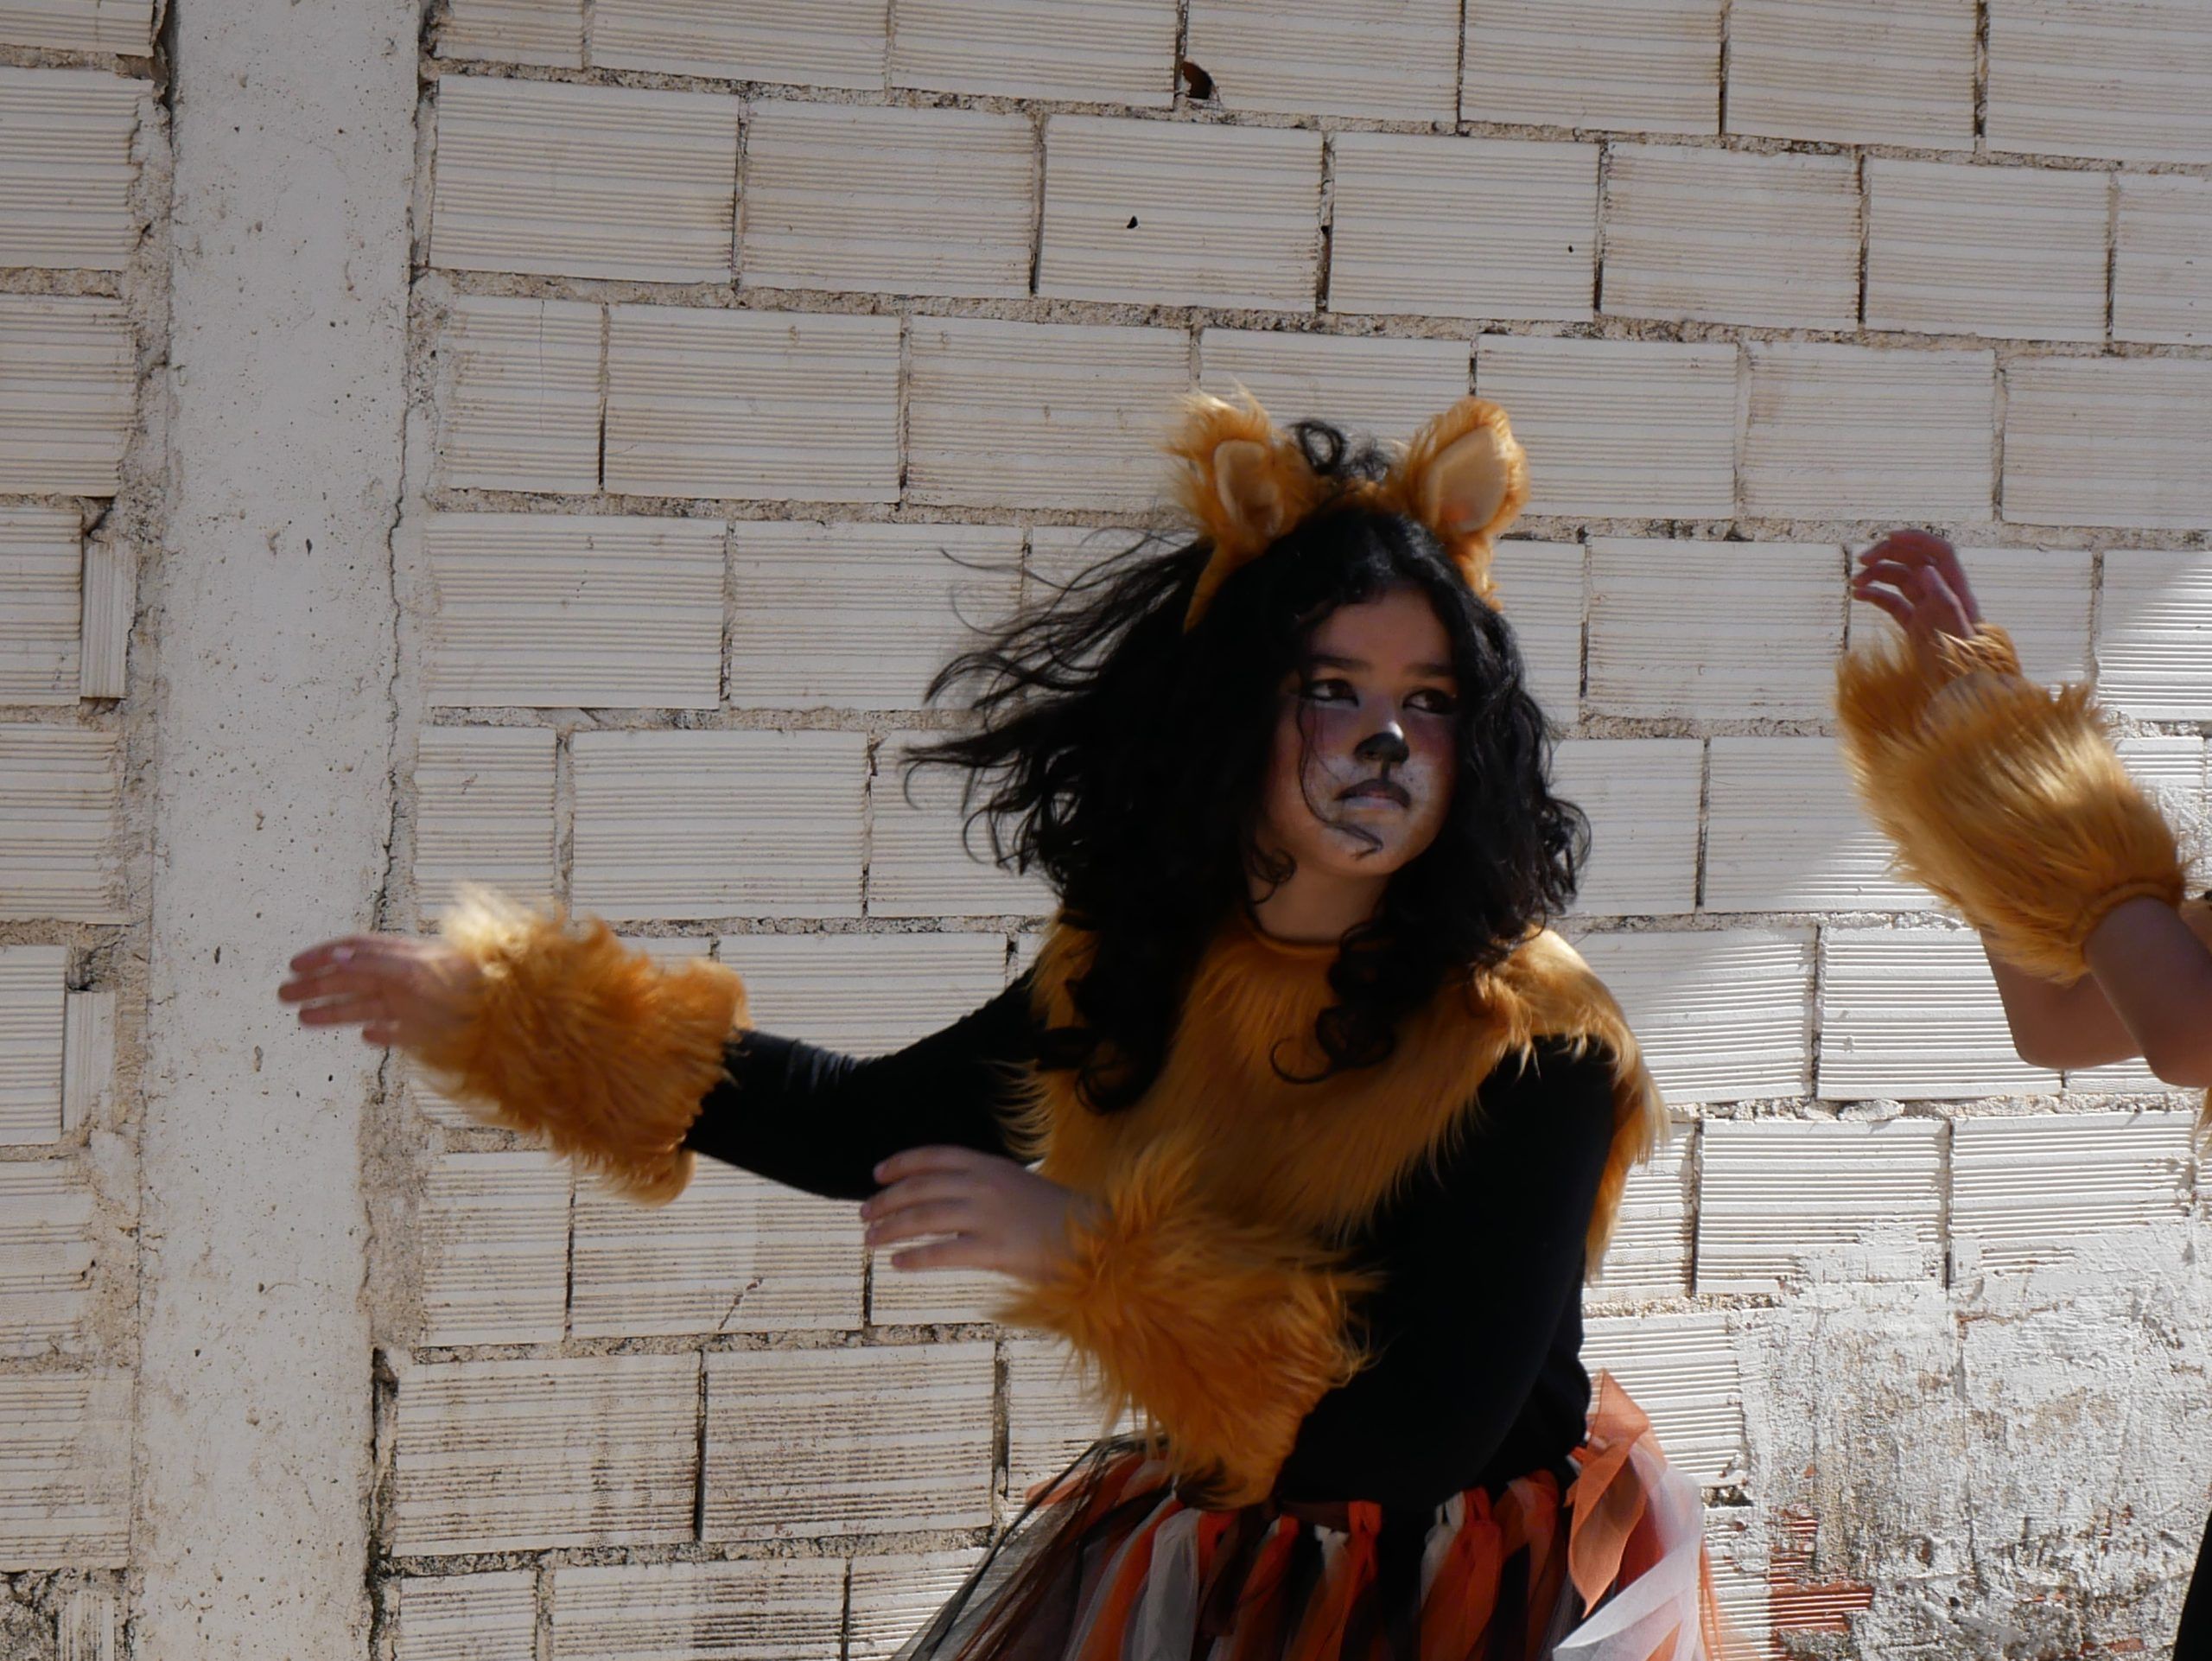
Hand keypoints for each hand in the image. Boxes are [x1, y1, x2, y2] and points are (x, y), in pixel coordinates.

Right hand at [278, 934, 482, 1049]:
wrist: (508, 1011)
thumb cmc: (466, 984)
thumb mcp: (418, 971)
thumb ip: (377, 964)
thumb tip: (336, 958)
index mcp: (402, 958)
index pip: (354, 952)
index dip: (322, 956)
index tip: (293, 965)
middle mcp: (405, 979)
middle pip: (351, 980)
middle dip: (316, 986)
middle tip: (282, 995)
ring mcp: (416, 1004)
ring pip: (367, 1006)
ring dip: (334, 1011)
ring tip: (303, 1019)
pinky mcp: (429, 1030)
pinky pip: (400, 1030)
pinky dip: (380, 1032)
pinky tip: (366, 1037)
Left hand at [861, 1145, 1096, 1283]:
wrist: (1095, 1239)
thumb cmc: (1055, 1216)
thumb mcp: (1016, 1185)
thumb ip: (981, 1185)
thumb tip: (941, 1195)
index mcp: (990, 1166)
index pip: (934, 1157)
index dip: (901, 1164)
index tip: (877, 1173)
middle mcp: (984, 1186)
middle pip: (920, 1188)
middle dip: (886, 1200)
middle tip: (863, 1214)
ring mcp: (988, 1217)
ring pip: (923, 1219)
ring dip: (890, 1229)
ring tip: (869, 1241)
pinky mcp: (994, 1250)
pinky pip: (943, 1254)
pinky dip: (915, 1258)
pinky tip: (897, 1264)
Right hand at [1851, 530, 1982, 674]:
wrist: (1960, 693)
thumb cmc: (1963, 667)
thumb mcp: (1954, 633)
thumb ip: (1943, 600)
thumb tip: (1925, 570)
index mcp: (1957, 591)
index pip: (1940, 552)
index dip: (1917, 539)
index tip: (1889, 537)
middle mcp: (1942, 596)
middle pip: (1915, 561)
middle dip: (1889, 554)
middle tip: (1863, 559)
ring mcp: (1927, 610)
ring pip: (1900, 580)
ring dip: (1877, 574)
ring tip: (1855, 581)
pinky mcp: (1914, 626)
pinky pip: (1892, 603)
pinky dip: (1875, 596)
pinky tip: (1859, 596)